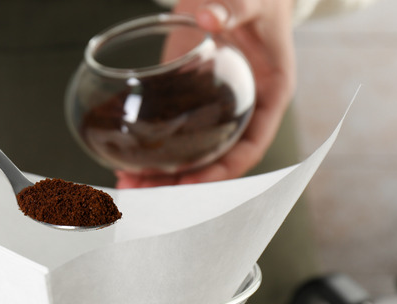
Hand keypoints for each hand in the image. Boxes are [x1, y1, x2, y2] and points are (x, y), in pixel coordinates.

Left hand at [116, 0, 295, 187]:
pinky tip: (127, 159)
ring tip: (130, 183)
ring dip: (162, 172)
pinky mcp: (190, 97)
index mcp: (270, 95)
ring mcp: (214, 106)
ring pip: (192, 151)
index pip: (251, 146)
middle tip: (149, 192)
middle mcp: (243, 109)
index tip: (193, 183)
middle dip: (183, 181)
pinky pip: (173, 130)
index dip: (224, 169)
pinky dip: (153, 147)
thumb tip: (210, 17)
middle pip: (216, 158)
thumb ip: (234, 8)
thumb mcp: (253, 1)